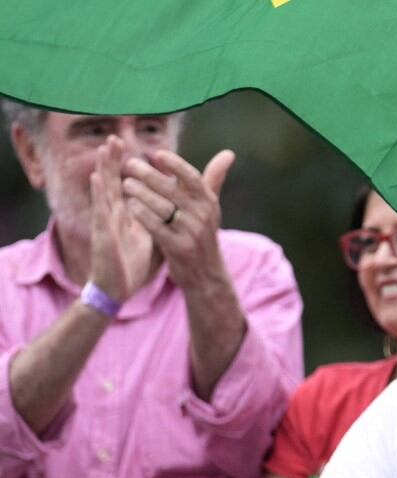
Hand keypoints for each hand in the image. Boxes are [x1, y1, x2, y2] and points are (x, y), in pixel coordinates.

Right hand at [89, 136, 154, 301]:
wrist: (119, 288)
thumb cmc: (131, 264)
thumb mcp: (148, 237)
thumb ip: (156, 219)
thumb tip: (169, 207)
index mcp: (124, 215)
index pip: (122, 185)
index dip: (123, 167)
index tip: (127, 145)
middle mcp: (113, 215)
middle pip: (110, 182)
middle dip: (111, 161)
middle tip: (114, 138)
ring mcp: (105, 223)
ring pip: (103, 191)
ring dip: (102, 169)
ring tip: (103, 149)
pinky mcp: (102, 235)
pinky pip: (100, 211)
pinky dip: (98, 194)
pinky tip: (97, 178)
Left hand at [122, 148, 234, 290]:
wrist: (205, 272)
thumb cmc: (202, 232)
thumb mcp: (210, 207)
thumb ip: (214, 179)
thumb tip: (229, 153)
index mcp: (209, 203)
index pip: (193, 178)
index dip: (176, 165)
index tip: (158, 154)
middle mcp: (203, 216)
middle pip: (173, 191)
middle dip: (150, 175)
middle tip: (130, 164)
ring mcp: (191, 233)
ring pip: (163, 208)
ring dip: (142, 193)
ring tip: (126, 184)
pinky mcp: (179, 248)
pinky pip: (156, 227)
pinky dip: (142, 215)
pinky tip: (130, 206)